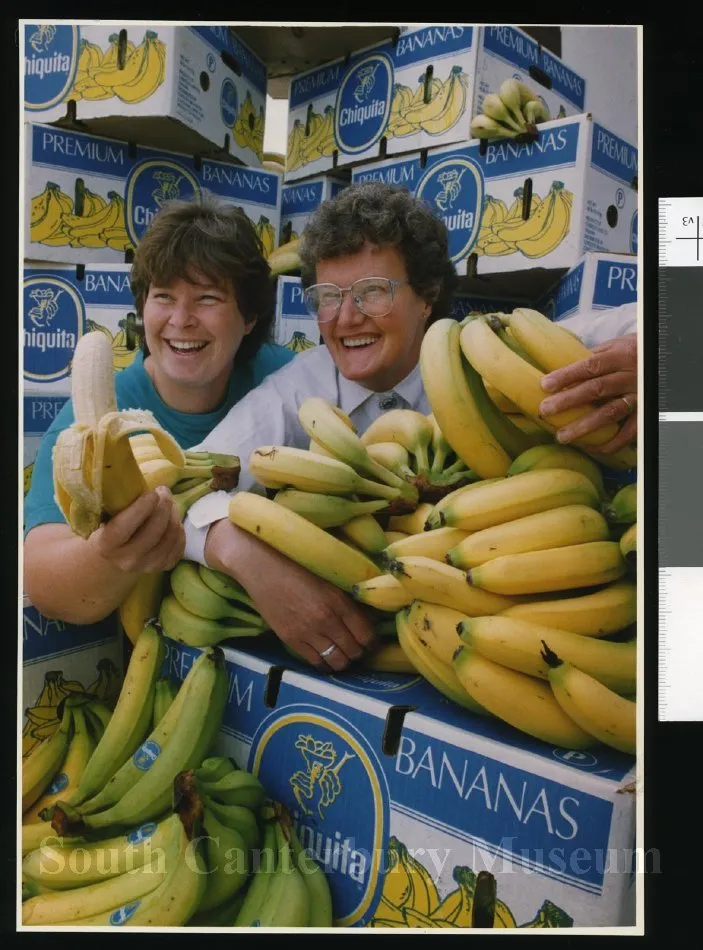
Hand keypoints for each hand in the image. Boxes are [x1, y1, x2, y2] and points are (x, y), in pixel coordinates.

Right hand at [90, 485, 184, 573]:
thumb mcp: (107, 517)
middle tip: (164, 491)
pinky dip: (179, 528)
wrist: (116, 557)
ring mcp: (148, 566)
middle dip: (163, 505)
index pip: (124, 527)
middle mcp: (127, 560)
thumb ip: (118, 504)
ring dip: (174, 514)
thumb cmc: (110, 527)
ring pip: (171, 536)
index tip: (151, 493)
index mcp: (108, 545)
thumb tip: (137, 483)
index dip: (141, 508)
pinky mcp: (164, 566)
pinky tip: (172, 519)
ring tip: (169, 503)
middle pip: (154, 530)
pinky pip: (180, 544)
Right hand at [205, 519, 375, 671]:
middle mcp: (326, 620)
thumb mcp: (329, 579)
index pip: (366, 634)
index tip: (371, 640)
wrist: (261, 567)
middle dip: (360, 652)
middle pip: (354, 651)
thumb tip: (365, 618)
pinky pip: (315, 662)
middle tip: (358, 647)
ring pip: (337, 662)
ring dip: (344, 661)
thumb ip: (347, 599)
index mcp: (338, 601)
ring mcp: (307, 632)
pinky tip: (326, 657)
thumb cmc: (297, 565)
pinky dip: (325, 664)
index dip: (372, 641)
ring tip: (343, 654)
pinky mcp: (290, 640)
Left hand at [539, 333, 636, 452]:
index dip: (567, 375)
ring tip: (562, 436)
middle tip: (545, 410)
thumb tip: (558, 371)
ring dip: (584, 426)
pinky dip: (609, 443)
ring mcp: (638, 396)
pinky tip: (590, 447)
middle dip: (568, 401)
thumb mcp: (614, 347)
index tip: (545, 385)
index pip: (590, 366)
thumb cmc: (630, 354)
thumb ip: (592, 358)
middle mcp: (629, 376)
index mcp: (619, 356)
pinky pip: (627, 433)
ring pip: (610, 413)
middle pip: (596, 389)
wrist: (662, 360)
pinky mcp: (644, 414)